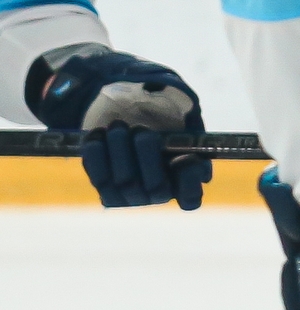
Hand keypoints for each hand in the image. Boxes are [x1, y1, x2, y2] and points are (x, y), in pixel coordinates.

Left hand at [28, 44, 209, 208]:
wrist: (123, 113)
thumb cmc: (158, 113)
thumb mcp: (178, 113)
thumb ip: (186, 122)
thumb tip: (185, 136)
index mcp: (188, 178)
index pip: (192, 196)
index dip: (189, 180)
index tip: (184, 158)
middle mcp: (162, 193)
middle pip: (157, 188)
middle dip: (148, 156)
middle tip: (141, 130)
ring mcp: (134, 196)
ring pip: (126, 183)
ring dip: (120, 151)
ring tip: (118, 127)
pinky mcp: (107, 190)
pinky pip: (100, 179)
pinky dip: (98, 156)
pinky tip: (98, 135)